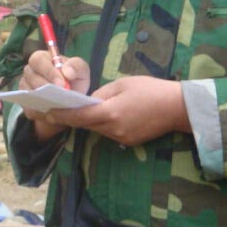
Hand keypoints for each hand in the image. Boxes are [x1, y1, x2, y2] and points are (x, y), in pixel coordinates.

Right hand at [19, 50, 87, 140]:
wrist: (70, 97)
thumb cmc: (73, 79)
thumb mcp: (81, 70)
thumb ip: (76, 66)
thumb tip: (67, 72)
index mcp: (41, 59)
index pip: (38, 60)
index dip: (49, 72)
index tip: (62, 84)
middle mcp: (29, 71)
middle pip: (31, 77)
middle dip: (46, 88)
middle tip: (61, 97)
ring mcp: (24, 87)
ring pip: (29, 94)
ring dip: (43, 101)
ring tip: (59, 107)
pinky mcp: (25, 103)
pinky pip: (29, 109)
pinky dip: (41, 113)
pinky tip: (53, 115)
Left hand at [20, 49, 189, 146]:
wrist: (178, 107)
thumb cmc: (151, 90)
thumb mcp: (122, 84)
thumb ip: (100, 94)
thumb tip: (86, 102)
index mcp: (110, 113)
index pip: (78, 117)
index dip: (61, 115)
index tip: (47, 112)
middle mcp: (113, 129)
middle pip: (86, 125)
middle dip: (73, 117)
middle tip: (58, 108)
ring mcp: (121, 138)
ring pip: (97, 130)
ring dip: (89, 121)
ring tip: (80, 109)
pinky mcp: (130, 142)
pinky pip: (110, 133)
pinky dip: (104, 124)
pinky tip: (105, 115)